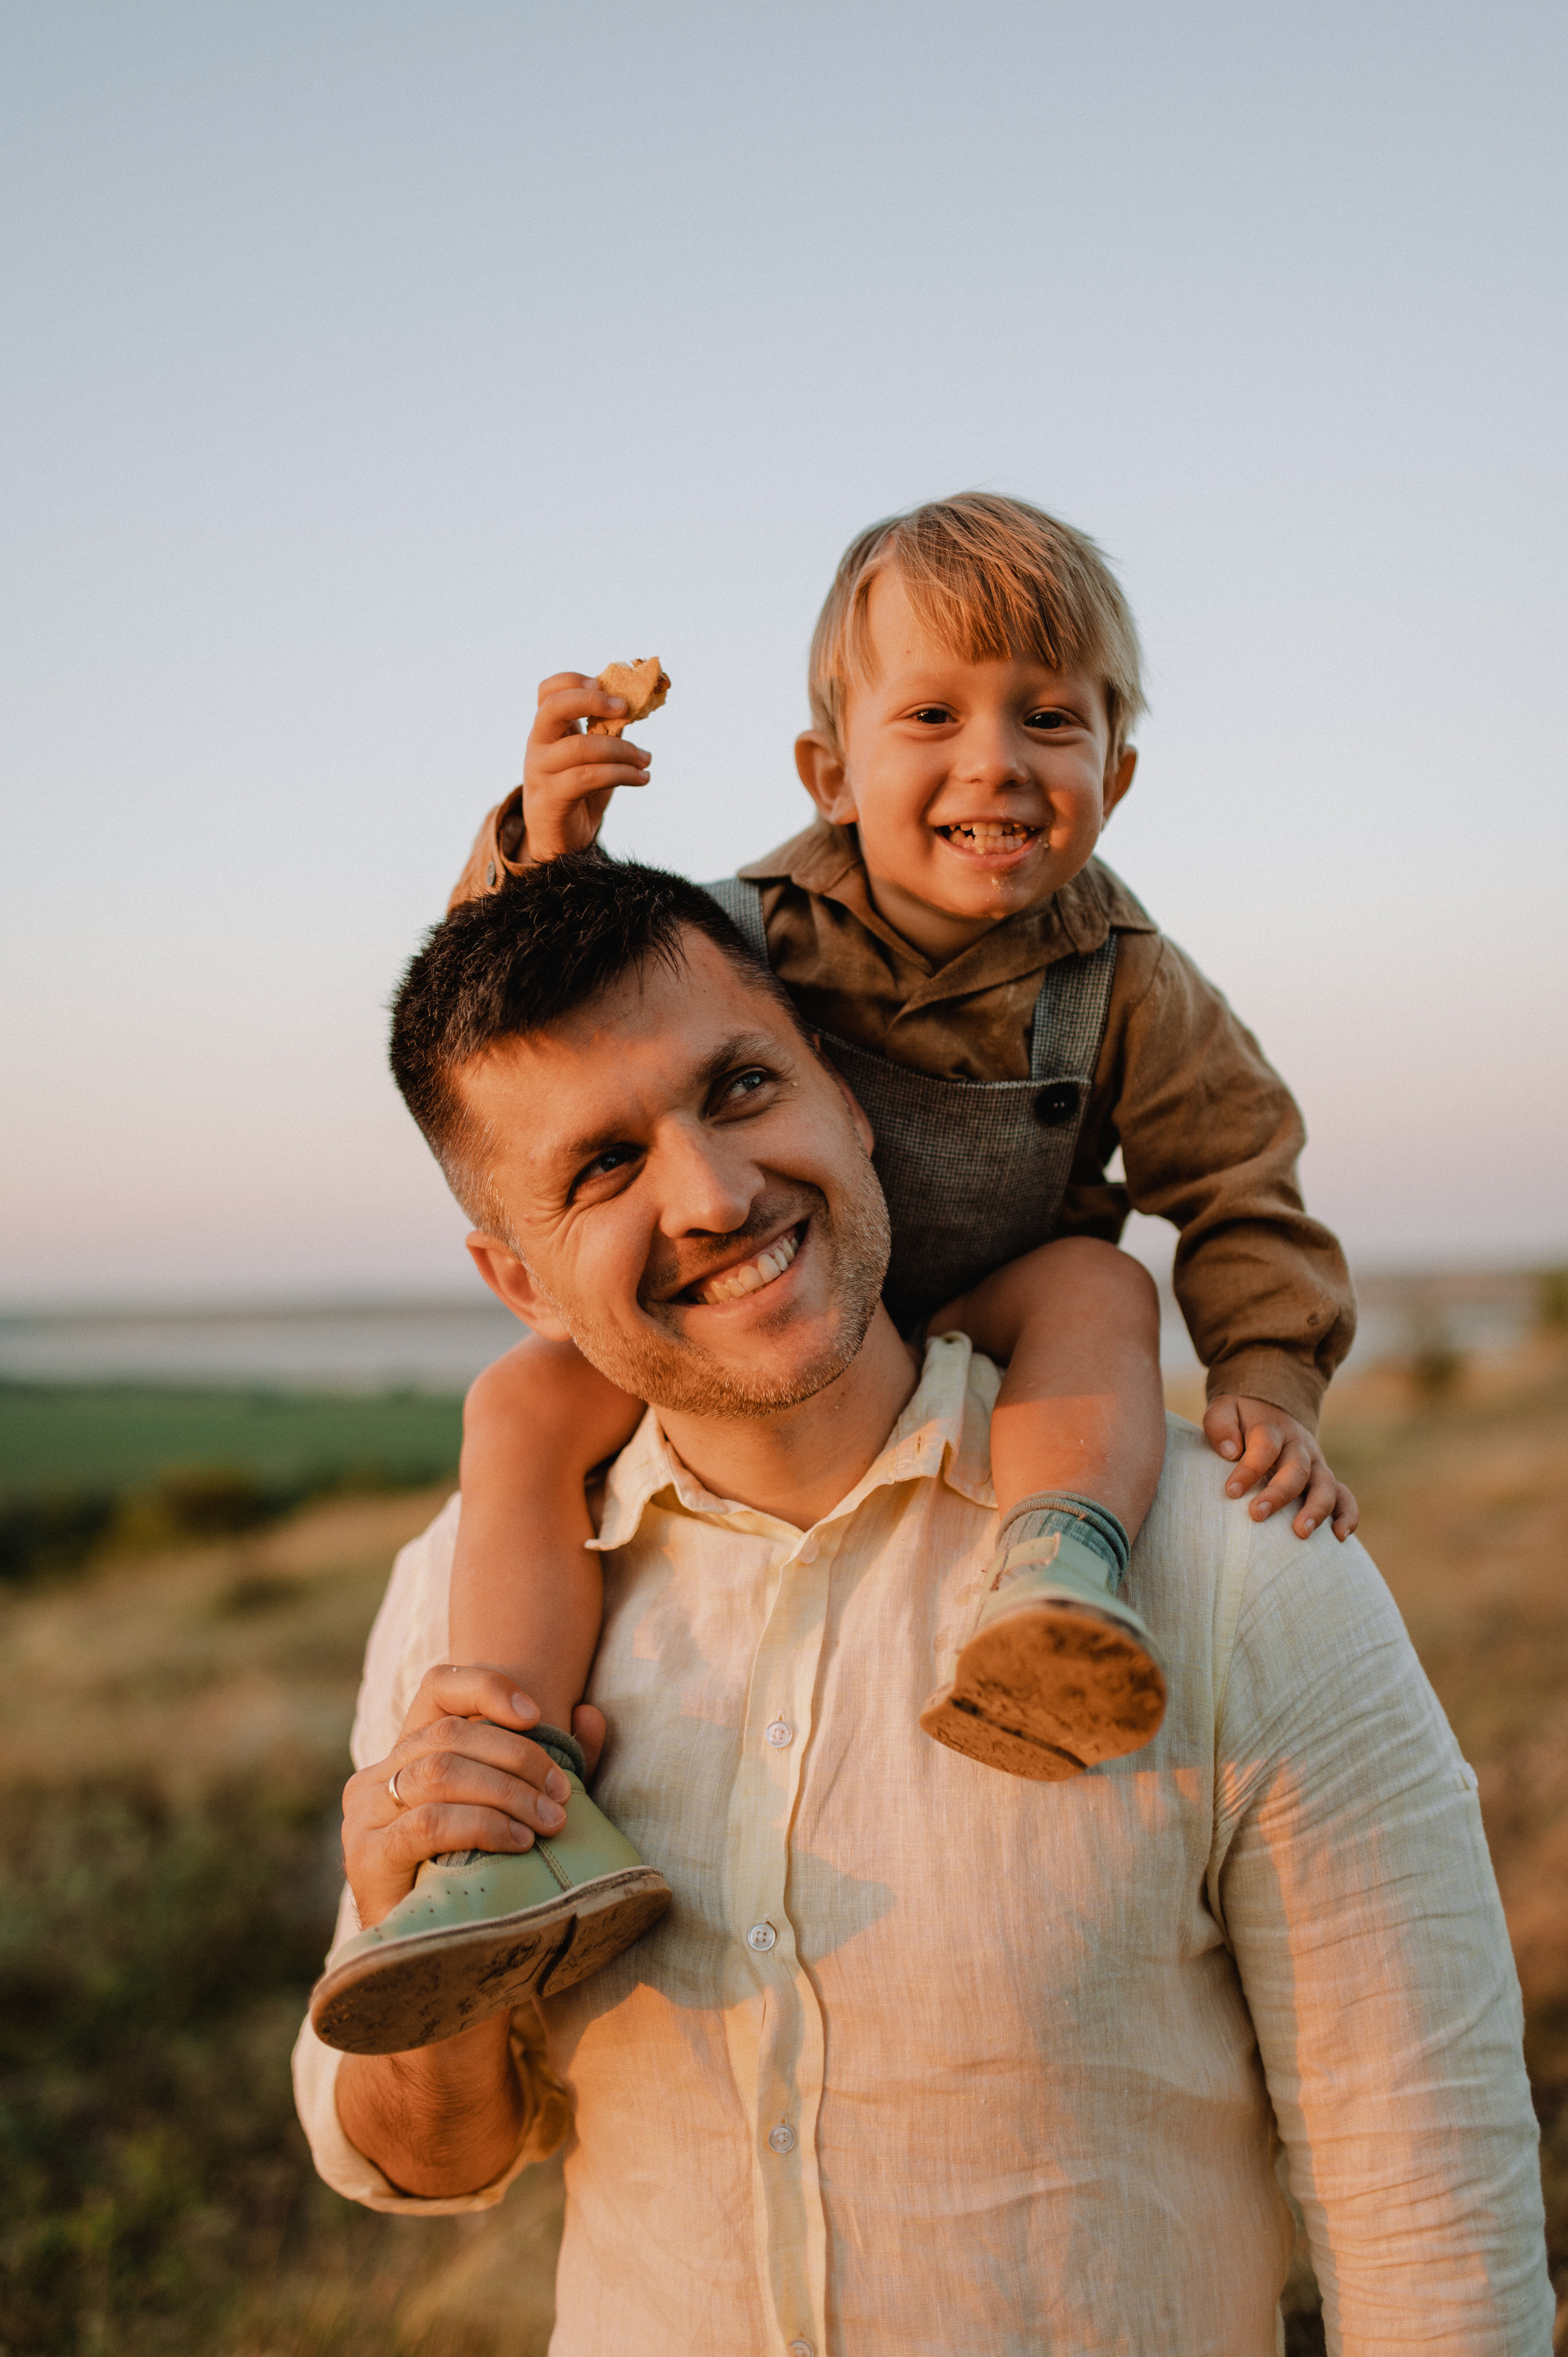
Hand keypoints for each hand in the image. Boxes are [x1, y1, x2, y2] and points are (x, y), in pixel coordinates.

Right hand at [341, 1666, 606, 1929]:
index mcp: (408, 1752)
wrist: (429, 1963)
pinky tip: (518, 1841)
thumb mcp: (514, 1812)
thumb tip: (590, 1715)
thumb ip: (550, 1764)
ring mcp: (365, 1815)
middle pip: (450, 1734)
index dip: (487, 1687)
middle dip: (517, 1756)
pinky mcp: (366, 1857)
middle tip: (561, 1793)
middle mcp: (377, 1776)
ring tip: (549, 1820)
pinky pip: (427, 1824)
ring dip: (506, 1792)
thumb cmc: (476, 1876)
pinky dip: (482, 1825)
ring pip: (439, 1772)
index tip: (537, 1714)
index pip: (438, 1687)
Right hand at [521, 671, 652, 860]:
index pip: (548, 691)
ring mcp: (540, 771)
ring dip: (622, 750)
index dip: (574, 680)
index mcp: (548, 729)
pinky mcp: (550, 798)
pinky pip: (587, 778)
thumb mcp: (592, 757)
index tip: (605, 686)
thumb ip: (606, 732)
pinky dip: (621, 774)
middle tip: (626, 708)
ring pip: (581, 747)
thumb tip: (636, 706)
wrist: (560, 841)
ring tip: (646, 759)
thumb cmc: (580, 793)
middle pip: (555, 708)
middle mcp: (538, 745)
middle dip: (593, 700)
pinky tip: (642, 778)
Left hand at [1202, 1395, 1357, 1540]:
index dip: (1249, 1470)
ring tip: (1301, 1533)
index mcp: (1272, 1428)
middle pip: (1296, 1469)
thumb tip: (1230, 1451)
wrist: (1268, 1409)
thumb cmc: (1240, 1418)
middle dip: (1279, 1494)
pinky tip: (1339, 1536)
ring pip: (1325, 1485)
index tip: (1231, 1491)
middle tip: (1257, 1515)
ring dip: (1316, 1509)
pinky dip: (1347, 1515)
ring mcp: (1315, 1463)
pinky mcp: (1324, 1479)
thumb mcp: (1223, 1410)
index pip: (1265, 1447)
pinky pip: (1343, 1496)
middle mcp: (1299, 1446)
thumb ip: (1221, 1425)